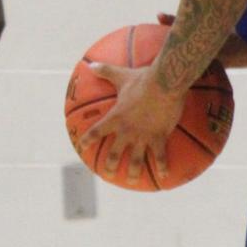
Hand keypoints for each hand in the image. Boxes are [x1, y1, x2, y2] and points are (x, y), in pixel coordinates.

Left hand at [82, 64, 185, 184]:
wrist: (165, 84)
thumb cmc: (143, 79)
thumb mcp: (122, 75)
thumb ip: (106, 71)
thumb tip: (91, 64)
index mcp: (115, 118)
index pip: (96, 132)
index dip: (87, 140)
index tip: (81, 147)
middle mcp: (126, 131)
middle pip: (114, 153)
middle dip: (110, 165)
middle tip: (107, 174)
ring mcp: (143, 136)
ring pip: (136, 160)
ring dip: (133, 172)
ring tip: (132, 181)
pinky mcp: (159, 137)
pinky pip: (160, 156)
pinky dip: (161, 167)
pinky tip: (163, 176)